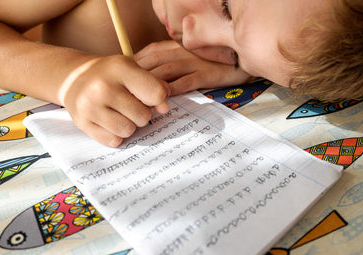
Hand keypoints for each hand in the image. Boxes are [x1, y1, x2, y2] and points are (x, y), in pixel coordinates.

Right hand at [59, 55, 169, 146]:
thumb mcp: (133, 70)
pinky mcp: (82, 123)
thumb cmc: (110, 75)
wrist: (73, 77)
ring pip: (128, 131)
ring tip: (118, 112)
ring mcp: (89, 106)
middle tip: (129, 104)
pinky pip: (113, 140)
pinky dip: (114, 134)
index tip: (149, 97)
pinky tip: (107, 121)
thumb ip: (155, 86)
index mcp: (119, 67)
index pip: (156, 94)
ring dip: (128, 125)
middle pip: (143, 116)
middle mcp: (102, 86)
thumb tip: (164, 109)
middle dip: (141, 113)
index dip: (158, 99)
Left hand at [135, 40, 251, 94]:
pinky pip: (186, 81)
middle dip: (136, 77)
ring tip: (138, 100)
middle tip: (124, 92)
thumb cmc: (210, 62)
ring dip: (150, 86)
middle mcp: (182, 51)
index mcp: (176, 46)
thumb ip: (170, 62)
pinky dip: (172, 90)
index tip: (122, 78)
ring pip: (166, 72)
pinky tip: (162, 99)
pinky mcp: (206, 74)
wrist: (240, 62)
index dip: (134, 65)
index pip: (149, 53)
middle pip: (153, 62)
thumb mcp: (188, 57)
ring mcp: (194, 62)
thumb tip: (148, 75)